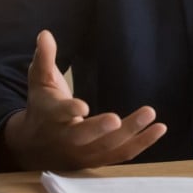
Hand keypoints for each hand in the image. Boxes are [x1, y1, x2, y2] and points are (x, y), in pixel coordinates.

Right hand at [0, 30, 166, 169]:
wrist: (32, 148)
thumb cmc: (42, 107)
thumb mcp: (39, 82)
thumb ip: (45, 58)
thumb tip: (45, 33)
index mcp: (51, 116)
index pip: (59, 114)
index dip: (70, 111)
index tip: (82, 106)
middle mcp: (67, 138)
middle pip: (84, 136)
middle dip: (101, 129)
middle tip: (117, 118)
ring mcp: (83, 152)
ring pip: (108, 147)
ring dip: (131, 133)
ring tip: (151, 114)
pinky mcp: (98, 159)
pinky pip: (121, 155)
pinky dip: (141, 144)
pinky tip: (159, 129)